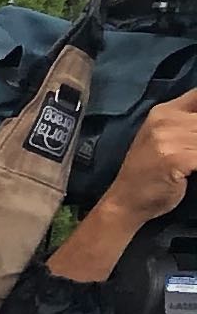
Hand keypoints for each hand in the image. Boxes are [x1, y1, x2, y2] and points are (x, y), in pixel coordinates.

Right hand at [90, 92, 196, 243]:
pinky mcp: (174, 158)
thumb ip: (187, 124)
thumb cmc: (149, 174)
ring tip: (194, 160)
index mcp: (164, 111)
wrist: (125, 202)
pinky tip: (193, 171)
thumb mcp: (165, 139)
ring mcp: (168, 138)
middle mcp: (165, 120)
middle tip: (194, 152)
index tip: (195, 133)